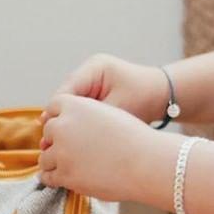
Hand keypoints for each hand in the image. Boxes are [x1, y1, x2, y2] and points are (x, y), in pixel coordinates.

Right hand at [38, 54, 168, 137]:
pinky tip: (72, 141)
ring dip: (67, 124)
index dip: (55, 113)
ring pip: (70, 106)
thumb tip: (68, 133)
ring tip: (56, 145)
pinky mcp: (95, 94)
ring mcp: (91, 83)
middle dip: (59, 120)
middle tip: (49, 143)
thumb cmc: (145, 98)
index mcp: (95, 68)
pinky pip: (80, 110)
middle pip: (64, 99)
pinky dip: (77, 124)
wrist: (164, 96)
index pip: (66, 91)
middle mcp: (89, 73)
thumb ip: (93, 118)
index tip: (49, 133)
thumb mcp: (118, 108)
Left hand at [38, 93, 154, 199]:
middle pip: (48, 133)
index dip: (59, 118)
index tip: (65, 128)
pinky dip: (55, 178)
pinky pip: (48, 177)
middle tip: (74, 150)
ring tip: (74, 166)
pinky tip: (68, 177)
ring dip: (56, 162)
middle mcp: (63, 126)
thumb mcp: (109, 114)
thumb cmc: (135, 140)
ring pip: (45, 158)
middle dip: (58, 141)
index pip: (53, 107)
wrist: (147, 163)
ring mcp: (62, 152)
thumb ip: (85, 116)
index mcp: (76, 105)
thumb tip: (66, 126)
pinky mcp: (64, 175)